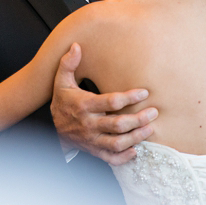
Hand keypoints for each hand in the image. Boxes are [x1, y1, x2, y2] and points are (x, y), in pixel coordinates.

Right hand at [51, 43, 156, 165]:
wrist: (52, 129)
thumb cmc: (62, 102)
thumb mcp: (61, 81)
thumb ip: (68, 63)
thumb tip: (76, 46)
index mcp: (84, 106)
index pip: (110, 102)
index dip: (129, 97)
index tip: (144, 92)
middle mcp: (89, 125)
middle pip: (118, 124)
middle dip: (138, 119)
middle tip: (153, 112)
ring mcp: (92, 140)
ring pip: (117, 143)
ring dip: (136, 137)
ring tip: (150, 129)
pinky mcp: (94, 151)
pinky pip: (111, 158)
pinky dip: (124, 157)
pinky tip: (136, 150)